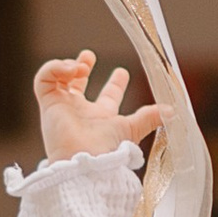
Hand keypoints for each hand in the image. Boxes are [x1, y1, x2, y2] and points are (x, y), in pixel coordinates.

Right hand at [35, 51, 161, 160]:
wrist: (83, 160)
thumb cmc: (107, 150)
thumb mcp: (133, 129)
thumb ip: (150, 118)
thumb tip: (174, 111)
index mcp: (102, 118)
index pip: (108, 97)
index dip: (115, 83)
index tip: (123, 71)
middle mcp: (81, 112)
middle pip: (78, 85)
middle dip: (82, 67)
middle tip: (88, 56)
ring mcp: (63, 107)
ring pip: (58, 80)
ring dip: (68, 66)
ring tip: (81, 65)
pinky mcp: (48, 103)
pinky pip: (44, 79)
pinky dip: (55, 68)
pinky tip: (71, 69)